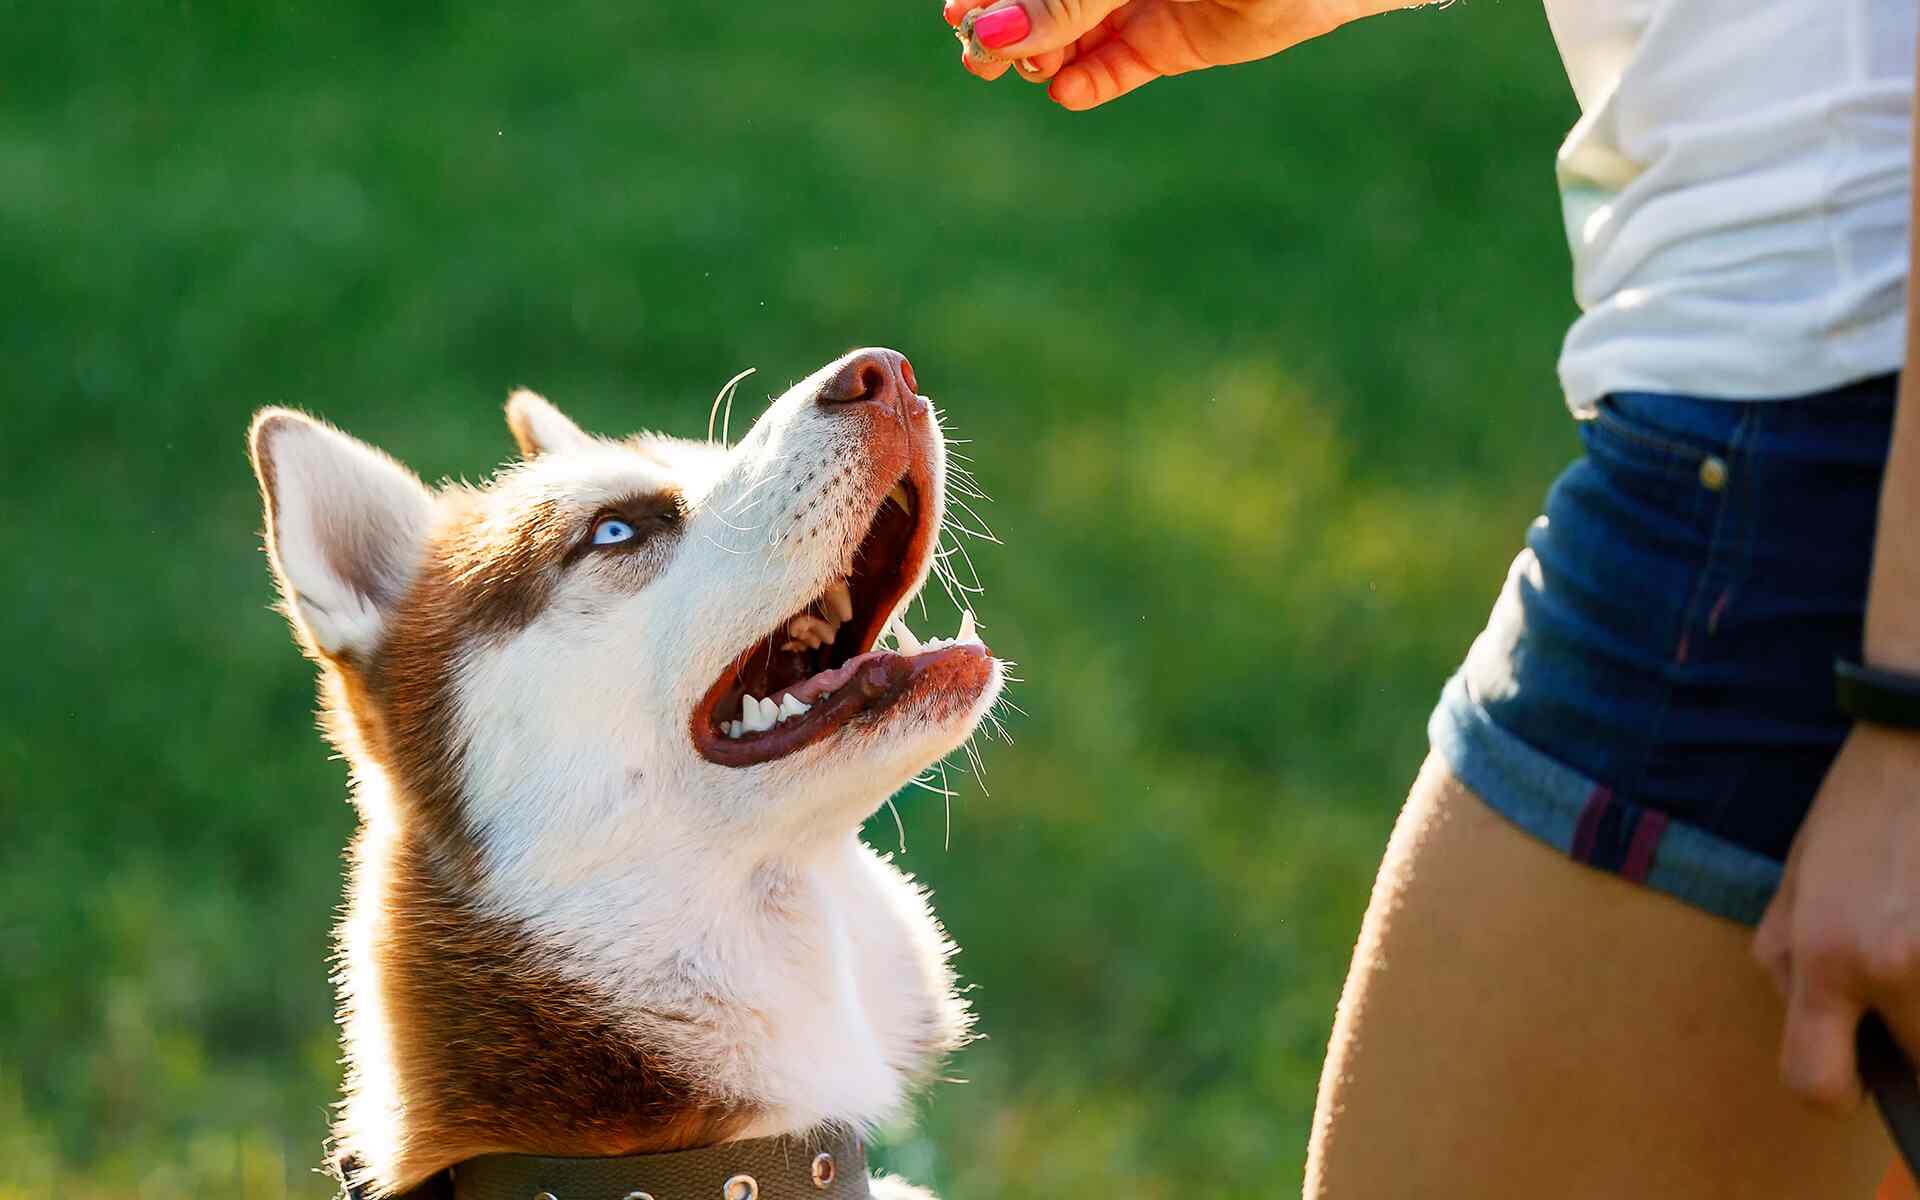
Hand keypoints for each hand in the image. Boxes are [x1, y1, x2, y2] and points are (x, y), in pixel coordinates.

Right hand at [943, 0, 1381, 109]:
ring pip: (1068, 38)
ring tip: (1030, 72)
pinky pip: (1114, 69)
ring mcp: (1138, 0)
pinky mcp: (1169, 42)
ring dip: (1038, 58)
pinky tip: (1068, 91)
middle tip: (975, 55)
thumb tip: (992, 33)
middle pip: (1039, 2)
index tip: (956, 12)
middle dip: (1005, 26)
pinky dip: (1086, 83)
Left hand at [1754, 722, 1919, 1109]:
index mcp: (1827, 958)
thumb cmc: (1857, 815)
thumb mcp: (1793, 890)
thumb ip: (1793, 972)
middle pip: (1917, 1066)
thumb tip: (1827, 1041)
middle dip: (1908, 1040)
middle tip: (1897, 969)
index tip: (1851, 1069)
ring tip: (1910, 930)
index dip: (1831, 1088)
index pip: (1817, 1084)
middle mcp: (1895, 966)